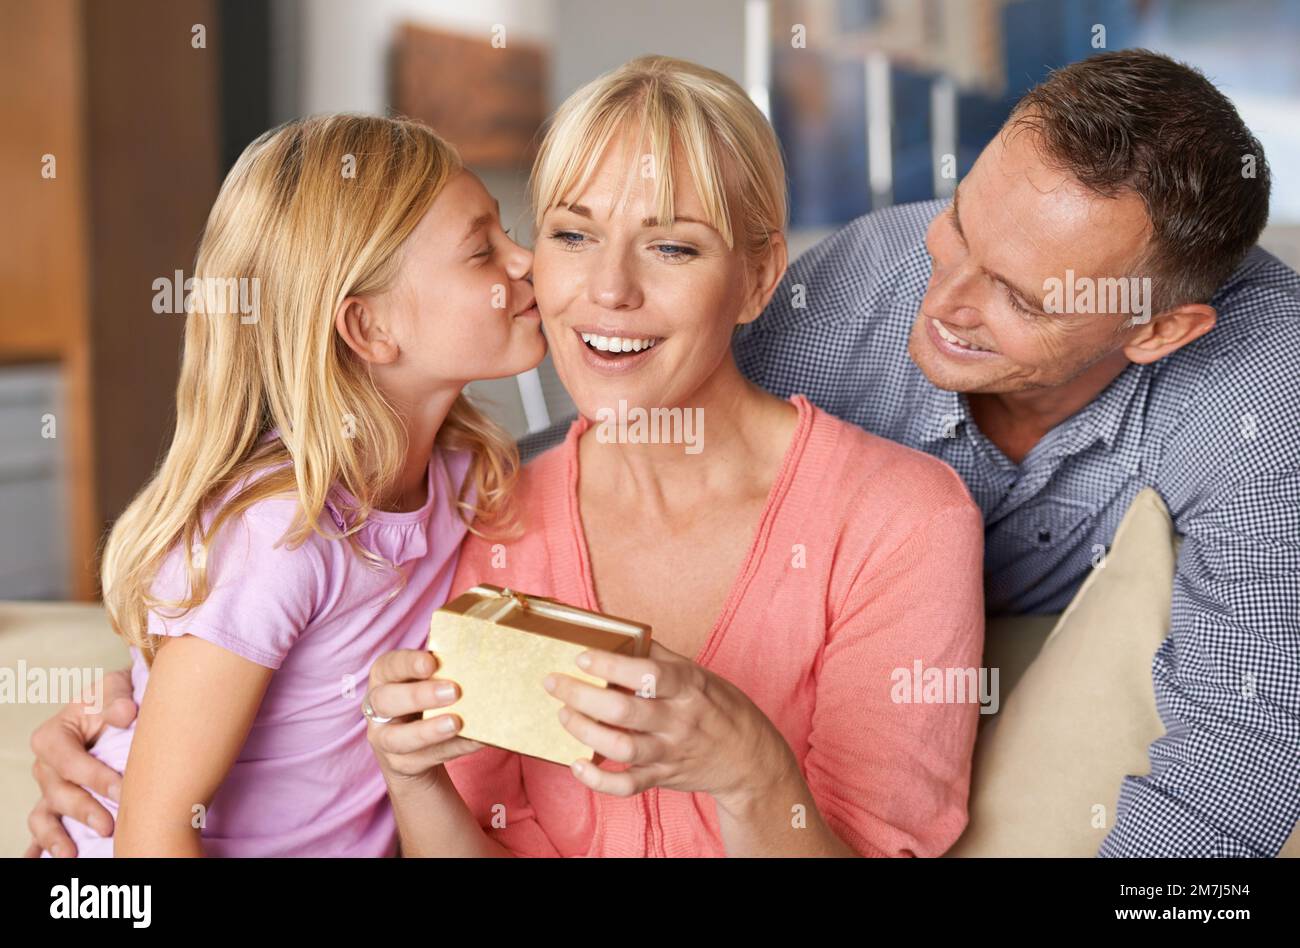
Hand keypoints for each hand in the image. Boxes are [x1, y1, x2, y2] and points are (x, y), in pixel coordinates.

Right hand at [25, 668, 137, 857]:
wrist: (118, 709)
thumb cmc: (114, 698)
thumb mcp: (114, 687)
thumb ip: (116, 698)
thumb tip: (125, 713)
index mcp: (53, 737)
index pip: (70, 762)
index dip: (94, 778)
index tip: (121, 791)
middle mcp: (46, 766)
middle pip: (59, 793)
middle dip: (84, 811)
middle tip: (110, 826)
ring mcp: (48, 789)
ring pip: (44, 816)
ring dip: (56, 837)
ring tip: (73, 854)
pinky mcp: (56, 805)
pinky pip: (44, 829)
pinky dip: (43, 847)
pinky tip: (52, 860)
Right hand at [365, 649, 484, 788]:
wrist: (416, 751)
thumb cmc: (427, 702)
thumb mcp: (428, 681)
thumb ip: (444, 669)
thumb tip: (475, 654)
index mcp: (383, 678)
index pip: (388, 666)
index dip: (408, 664)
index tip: (432, 662)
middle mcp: (377, 709)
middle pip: (386, 701)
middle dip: (419, 695)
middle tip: (454, 691)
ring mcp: (384, 740)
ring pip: (398, 738)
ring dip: (430, 730)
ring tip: (457, 722)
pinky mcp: (401, 765)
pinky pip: (426, 758)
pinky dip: (453, 748)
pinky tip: (476, 739)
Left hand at [543, 641, 795, 809]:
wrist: (750, 760)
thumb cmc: (720, 708)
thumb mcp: (700, 675)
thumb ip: (661, 658)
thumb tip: (624, 635)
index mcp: (689, 687)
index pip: (649, 673)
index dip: (612, 664)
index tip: (581, 656)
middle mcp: (679, 720)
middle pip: (624, 711)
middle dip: (582, 696)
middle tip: (554, 683)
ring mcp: (670, 752)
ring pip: (621, 747)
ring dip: (585, 732)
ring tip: (564, 715)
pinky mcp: (663, 779)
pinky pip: (626, 786)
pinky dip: (597, 780)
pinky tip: (577, 765)